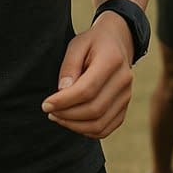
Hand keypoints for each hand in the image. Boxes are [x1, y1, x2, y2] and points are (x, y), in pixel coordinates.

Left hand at [41, 14, 133, 138]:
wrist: (117, 42)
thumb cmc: (93, 43)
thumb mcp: (77, 44)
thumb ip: (69, 66)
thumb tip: (62, 91)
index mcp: (112, 60)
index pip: (87, 90)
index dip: (64, 101)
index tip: (46, 104)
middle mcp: (123, 80)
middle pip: (93, 110)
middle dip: (66, 115)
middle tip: (50, 111)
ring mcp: (126, 96)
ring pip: (99, 124)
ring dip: (74, 125)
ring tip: (58, 116)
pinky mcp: (124, 107)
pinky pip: (105, 129)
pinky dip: (85, 131)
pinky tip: (72, 121)